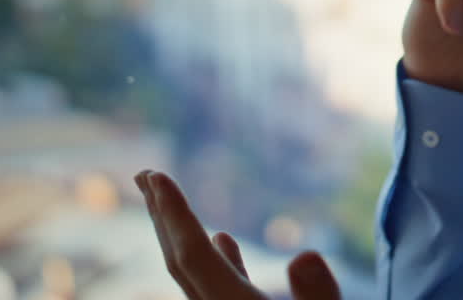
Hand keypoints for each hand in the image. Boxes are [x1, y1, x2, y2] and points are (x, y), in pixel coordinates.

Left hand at [136, 170, 339, 299]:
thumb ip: (318, 296)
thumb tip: (303, 256)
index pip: (193, 258)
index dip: (174, 215)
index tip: (156, 176)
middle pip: (180, 264)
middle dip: (164, 219)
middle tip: (143, 175)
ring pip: (196, 276)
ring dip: (184, 235)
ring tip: (168, 202)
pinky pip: (221, 289)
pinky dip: (218, 260)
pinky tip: (224, 240)